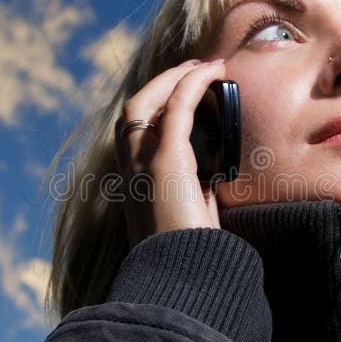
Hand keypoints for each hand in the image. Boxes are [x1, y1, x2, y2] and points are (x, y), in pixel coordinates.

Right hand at [114, 58, 226, 246]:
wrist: (181, 275)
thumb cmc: (188, 252)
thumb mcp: (185, 214)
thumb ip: (190, 189)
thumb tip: (210, 175)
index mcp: (132, 179)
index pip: (133, 130)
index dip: (153, 104)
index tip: (179, 90)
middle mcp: (129, 167)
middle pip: (133, 108)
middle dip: (161, 83)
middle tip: (191, 68)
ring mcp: (142, 162)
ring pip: (149, 101)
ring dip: (176, 77)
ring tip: (203, 65)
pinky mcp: (165, 160)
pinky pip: (177, 108)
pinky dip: (193, 85)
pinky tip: (211, 73)